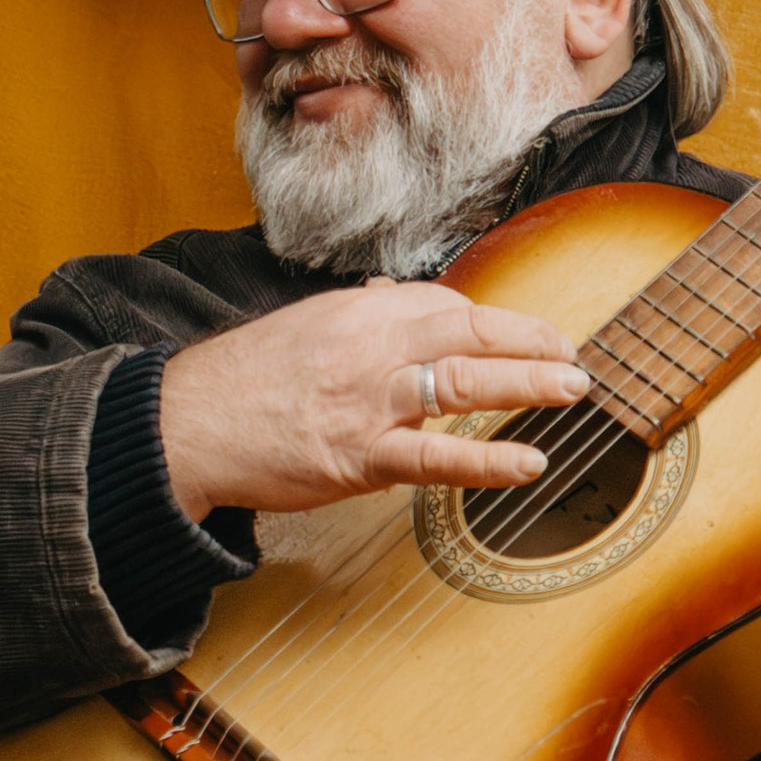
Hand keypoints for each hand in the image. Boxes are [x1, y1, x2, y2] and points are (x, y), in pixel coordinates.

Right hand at [157, 277, 590, 519]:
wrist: (186, 425)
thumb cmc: (239, 381)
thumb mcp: (301, 327)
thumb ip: (354, 318)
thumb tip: (391, 298)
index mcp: (357, 311)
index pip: (443, 304)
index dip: (488, 322)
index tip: (519, 336)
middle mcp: (370, 347)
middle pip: (469, 329)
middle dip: (531, 339)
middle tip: (574, 355)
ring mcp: (368, 402)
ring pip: (465, 382)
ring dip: (529, 383)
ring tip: (572, 389)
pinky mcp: (359, 456)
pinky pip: (437, 458)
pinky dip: (489, 460)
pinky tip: (529, 463)